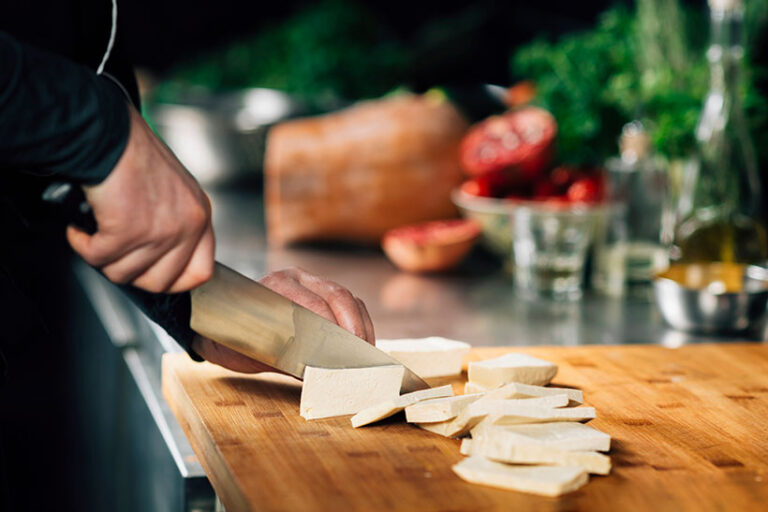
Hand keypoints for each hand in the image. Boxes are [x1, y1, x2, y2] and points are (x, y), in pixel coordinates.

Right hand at [67, 106, 214, 292]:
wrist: (109, 134)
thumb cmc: (133, 154)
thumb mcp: (174, 190)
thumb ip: (176, 222)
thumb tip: (161, 256)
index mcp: (200, 215)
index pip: (200, 272)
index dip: (173, 280)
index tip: (154, 275)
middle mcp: (187, 226)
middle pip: (160, 282)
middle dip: (131, 272)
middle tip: (116, 253)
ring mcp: (160, 232)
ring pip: (124, 273)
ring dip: (102, 256)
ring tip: (97, 232)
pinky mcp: (127, 232)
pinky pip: (98, 258)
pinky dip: (82, 244)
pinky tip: (82, 226)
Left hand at [192, 267, 375, 372]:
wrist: (215, 324)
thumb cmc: (230, 339)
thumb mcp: (250, 352)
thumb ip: (282, 359)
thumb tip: (315, 372)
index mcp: (275, 285)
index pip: (313, 304)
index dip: (332, 330)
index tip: (342, 356)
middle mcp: (295, 277)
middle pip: (338, 296)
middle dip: (354, 327)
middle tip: (361, 356)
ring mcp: (309, 281)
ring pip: (348, 298)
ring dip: (361, 326)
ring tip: (366, 354)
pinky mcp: (320, 291)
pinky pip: (349, 303)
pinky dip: (360, 323)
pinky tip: (362, 343)